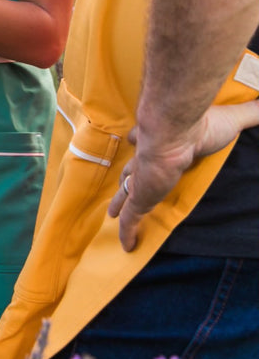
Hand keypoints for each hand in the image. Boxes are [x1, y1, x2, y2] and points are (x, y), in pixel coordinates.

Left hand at [108, 99, 258, 250]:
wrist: (174, 128)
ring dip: (120, 203)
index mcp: (162, 138)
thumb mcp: (231, 119)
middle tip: (123, 183)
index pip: (145, 138)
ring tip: (113, 212)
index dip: (139, 138)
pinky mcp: (140, 195)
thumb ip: (249, 113)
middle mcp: (147, 157)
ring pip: (126, 192)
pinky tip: (127, 245)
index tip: (134, 138)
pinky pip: (132, 218)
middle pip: (132, 167)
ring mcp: (141, 177)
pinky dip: (128, 232)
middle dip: (127, 175)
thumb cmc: (200, 125)